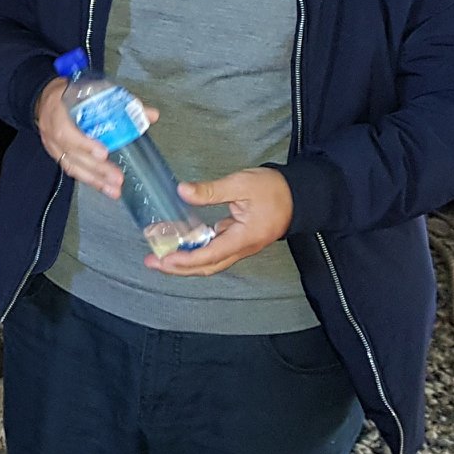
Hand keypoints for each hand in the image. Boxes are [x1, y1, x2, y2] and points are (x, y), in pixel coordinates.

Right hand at [35, 78, 155, 201]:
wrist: (43, 99)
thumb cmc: (69, 93)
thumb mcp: (90, 90)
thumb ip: (120, 103)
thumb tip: (151, 115)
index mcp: (57, 111)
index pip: (66, 132)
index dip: (84, 144)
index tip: (103, 153)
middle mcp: (52, 132)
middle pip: (73, 154)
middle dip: (96, 168)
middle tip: (117, 178)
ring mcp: (53, 146)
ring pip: (72, 166)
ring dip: (94, 180)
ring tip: (114, 190)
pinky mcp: (57, 155)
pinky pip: (72, 169)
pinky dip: (89, 179)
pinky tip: (104, 187)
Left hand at [146, 167, 293, 275]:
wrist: (301, 196)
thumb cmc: (274, 189)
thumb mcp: (241, 184)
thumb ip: (210, 191)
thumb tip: (182, 191)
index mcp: (244, 238)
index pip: (210, 255)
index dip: (186, 260)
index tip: (165, 259)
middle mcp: (242, 248)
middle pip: (208, 266)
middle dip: (179, 268)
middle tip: (152, 262)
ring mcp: (241, 246)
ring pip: (211, 261)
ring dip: (186, 262)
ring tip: (161, 257)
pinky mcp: (239, 240)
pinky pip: (215, 251)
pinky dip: (196, 251)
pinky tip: (181, 244)